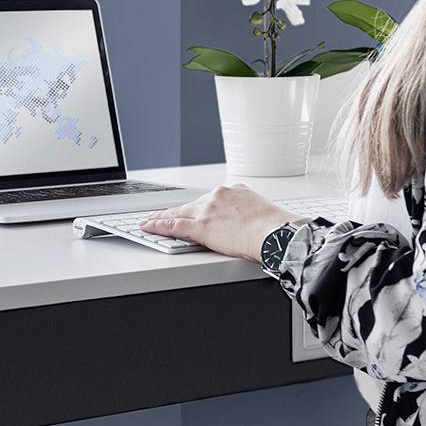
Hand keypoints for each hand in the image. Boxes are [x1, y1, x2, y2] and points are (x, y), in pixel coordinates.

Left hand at [140, 185, 301, 262]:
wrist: (277, 233)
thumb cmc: (275, 227)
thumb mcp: (261, 210)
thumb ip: (247, 213)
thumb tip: (247, 223)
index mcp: (234, 192)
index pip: (209, 200)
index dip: (196, 206)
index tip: (190, 209)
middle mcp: (218, 196)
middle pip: (190, 205)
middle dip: (174, 211)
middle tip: (159, 214)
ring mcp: (208, 210)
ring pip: (178, 213)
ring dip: (161, 218)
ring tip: (149, 222)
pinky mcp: (201, 226)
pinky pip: (174, 225)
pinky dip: (158, 225)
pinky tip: (148, 226)